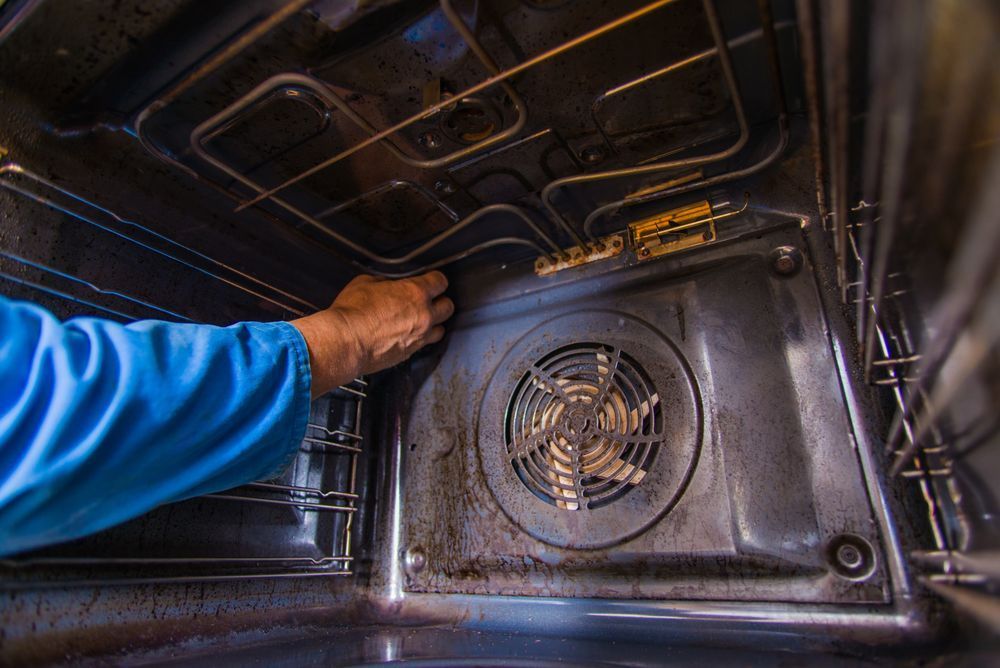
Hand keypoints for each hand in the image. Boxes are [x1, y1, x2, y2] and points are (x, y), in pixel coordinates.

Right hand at [291, 272, 453, 396]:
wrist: (345, 342)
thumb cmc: (352, 313)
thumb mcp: (365, 283)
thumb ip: (384, 283)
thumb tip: (386, 286)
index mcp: (415, 293)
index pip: (440, 282)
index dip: (435, 280)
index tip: (431, 281)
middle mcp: (424, 316)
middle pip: (448, 307)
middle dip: (440, 302)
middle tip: (429, 301)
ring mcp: (419, 337)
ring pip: (440, 330)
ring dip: (433, 324)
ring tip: (421, 321)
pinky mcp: (409, 353)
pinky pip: (423, 345)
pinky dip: (419, 339)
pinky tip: (407, 335)